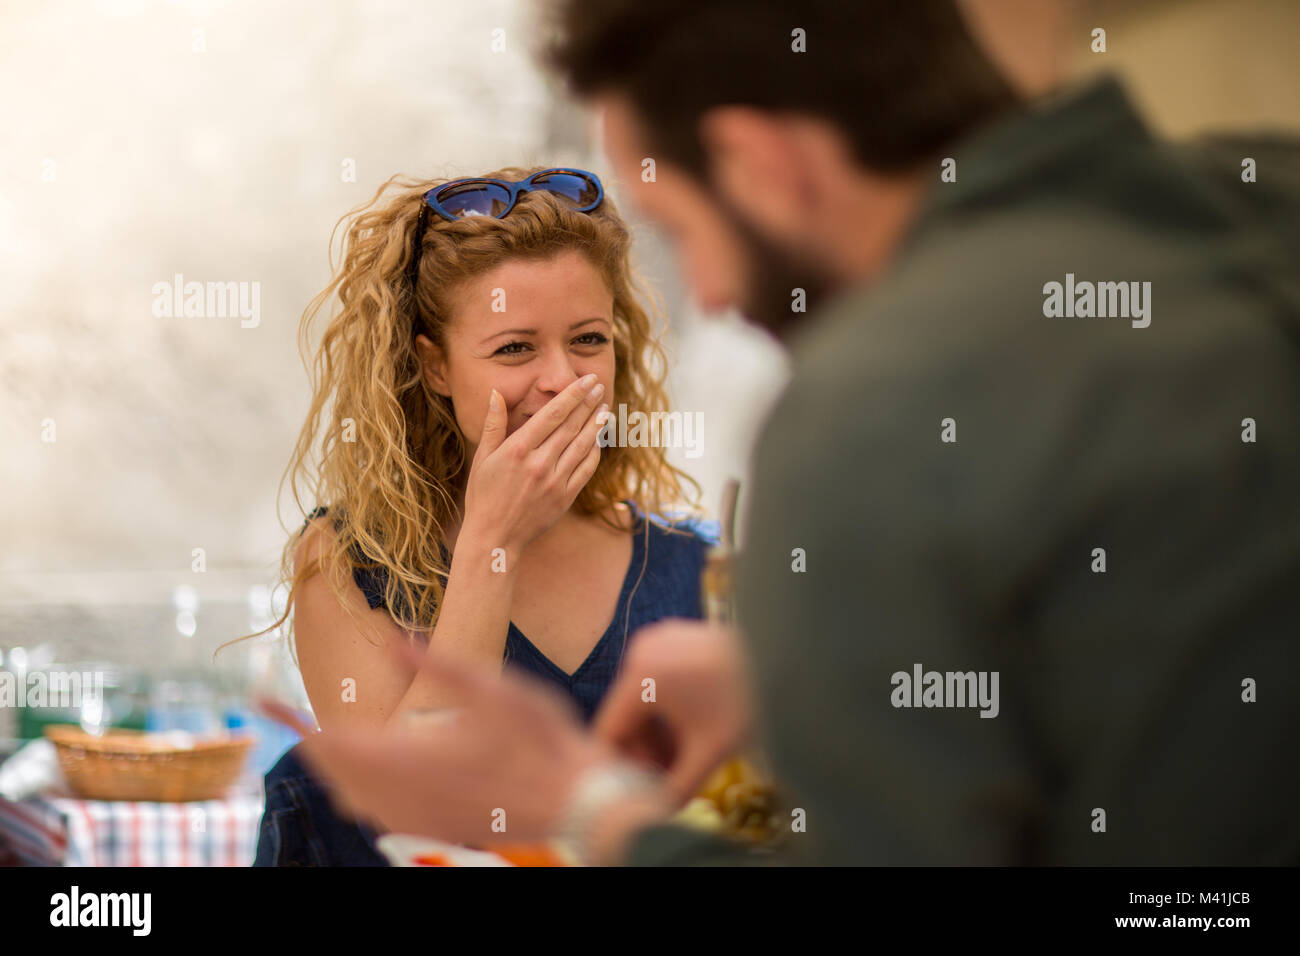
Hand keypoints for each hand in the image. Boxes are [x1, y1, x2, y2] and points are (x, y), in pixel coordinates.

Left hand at [259, 642, 616, 845]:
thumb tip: (389, 640)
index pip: (327, 739)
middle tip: (291, 710)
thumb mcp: (491, 685)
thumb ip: (434, 662)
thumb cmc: (537, 738)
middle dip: (306, 738)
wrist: (571, 799)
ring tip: (324, 734)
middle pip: (330, 771)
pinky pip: (373, 812)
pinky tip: (369, 771)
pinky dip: (356, 788)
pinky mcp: (431, 827)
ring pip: (347, 796)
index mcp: (407, 758)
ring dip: (330, 764)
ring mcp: (415, 817)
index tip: (258, 698)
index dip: (288, 718)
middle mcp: (401, 795)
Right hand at [461, 375, 608, 554]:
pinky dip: (594, 451)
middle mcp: (539, 464)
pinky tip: (598, 439)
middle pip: (571, 426)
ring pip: (582, 446)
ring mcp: (555, 482)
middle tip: (599, 385)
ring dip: (596, 424)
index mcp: (517, 450)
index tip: (586, 381)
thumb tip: (495, 392)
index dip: (572, 395)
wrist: (495, 538)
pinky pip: (586, 469)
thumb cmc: (484, 496)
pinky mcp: (565, 497)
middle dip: (588, 403)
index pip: (552, 415)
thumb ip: (493, 424)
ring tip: (605, 408)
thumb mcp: (482, 458)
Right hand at [592, 620, 755, 803]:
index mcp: (642, 675)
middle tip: (664, 778)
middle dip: (643, 750)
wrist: (785, 657)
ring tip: (680, 758)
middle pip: (625, 714)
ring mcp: (658, 641)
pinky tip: (687, 731)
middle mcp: (642, 651)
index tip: (633, 789)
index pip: (609, 730)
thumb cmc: (747, 701)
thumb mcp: (710, 751)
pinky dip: (665, 709)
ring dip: (655, 732)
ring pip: (641, 699)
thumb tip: (655, 816)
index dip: (617, 766)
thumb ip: (677, 789)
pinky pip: (656, 681)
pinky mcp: (674, 638)